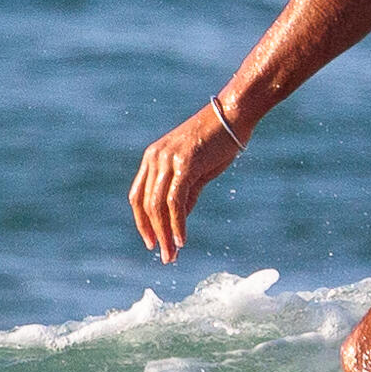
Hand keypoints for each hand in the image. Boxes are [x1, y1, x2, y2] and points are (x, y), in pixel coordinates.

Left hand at [128, 105, 245, 263]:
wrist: (233, 115)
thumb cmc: (217, 141)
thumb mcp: (196, 170)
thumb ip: (186, 193)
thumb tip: (179, 219)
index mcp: (152, 158)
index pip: (138, 196)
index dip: (142, 222)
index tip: (151, 242)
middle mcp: (155, 158)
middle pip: (145, 205)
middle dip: (154, 233)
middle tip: (165, 256)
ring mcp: (168, 160)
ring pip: (158, 206)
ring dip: (164, 233)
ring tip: (172, 253)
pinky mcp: (185, 164)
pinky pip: (175, 201)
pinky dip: (177, 223)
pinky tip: (181, 239)